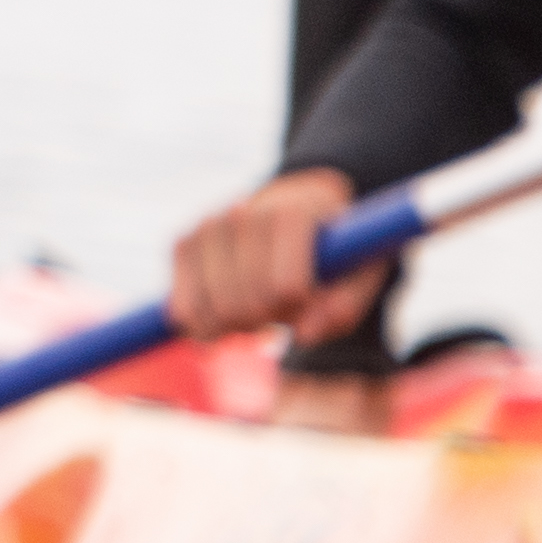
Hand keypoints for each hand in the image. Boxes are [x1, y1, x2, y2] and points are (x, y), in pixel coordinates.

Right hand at [161, 164, 355, 346]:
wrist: (297, 208)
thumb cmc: (334, 252)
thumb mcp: (358, 275)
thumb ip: (343, 305)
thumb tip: (305, 335)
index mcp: (292, 215)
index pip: (285, 289)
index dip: (298, 312)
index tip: (305, 303)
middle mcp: (243, 212)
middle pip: (245, 304)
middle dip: (265, 323)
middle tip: (278, 316)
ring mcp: (207, 226)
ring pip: (211, 310)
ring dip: (235, 328)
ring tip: (256, 316)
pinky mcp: (182, 243)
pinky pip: (182, 309)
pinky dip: (203, 327)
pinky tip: (224, 320)